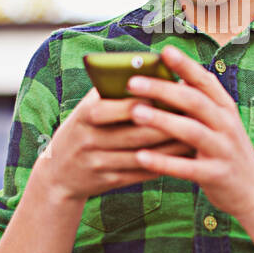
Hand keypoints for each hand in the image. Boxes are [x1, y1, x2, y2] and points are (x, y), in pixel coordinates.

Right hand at [41, 86, 195, 202]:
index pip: (121, 106)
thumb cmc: (83, 130)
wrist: (59, 174)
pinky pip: (140, 174)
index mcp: (85, 115)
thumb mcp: (87, 108)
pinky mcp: (107, 182)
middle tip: (195, 116)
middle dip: (168, 125)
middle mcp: (89, 139)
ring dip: (171, 147)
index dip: (149, 101)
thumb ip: (112, 91)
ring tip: (195, 136)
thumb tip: (151, 70)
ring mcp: (98, 163)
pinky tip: (181, 157)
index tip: (176, 93)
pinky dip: (163, 164)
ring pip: (143, 155)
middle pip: (136, 133)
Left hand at [123, 44, 253, 220]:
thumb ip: (197, 101)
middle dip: (163, 89)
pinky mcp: (215, 175)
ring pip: (191, 131)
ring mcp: (222, 150)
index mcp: (225, 108)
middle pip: (194, 102)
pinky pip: (187, 168)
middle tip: (132, 82)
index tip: (164, 51)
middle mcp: (226, 125)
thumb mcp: (218, 122)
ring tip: (135, 113)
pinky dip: (163, 162)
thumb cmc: (225, 150)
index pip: (205, 81)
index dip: (185, 65)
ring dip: (162, 121)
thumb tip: (165, 76)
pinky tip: (141, 157)